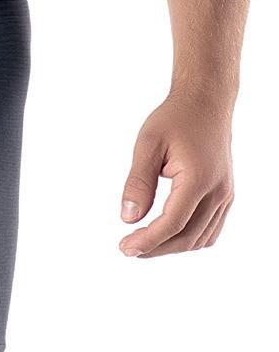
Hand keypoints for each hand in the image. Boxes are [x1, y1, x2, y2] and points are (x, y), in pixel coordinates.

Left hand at [118, 90, 234, 257]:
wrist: (205, 102)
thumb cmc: (175, 119)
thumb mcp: (148, 143)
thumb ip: (138, 182)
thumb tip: (128, 219)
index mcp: (198, 179)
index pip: (173, 224)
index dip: (148, 240)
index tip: (125, 247)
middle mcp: (218, 191)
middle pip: (187, 237)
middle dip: (157, 248)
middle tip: (129, 248)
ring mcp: (225, 195)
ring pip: (201, 238)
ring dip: (173, 247)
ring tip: (145, 243)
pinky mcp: (226, 195)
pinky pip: (211, 229)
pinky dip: (190, 239)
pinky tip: (169, 235)